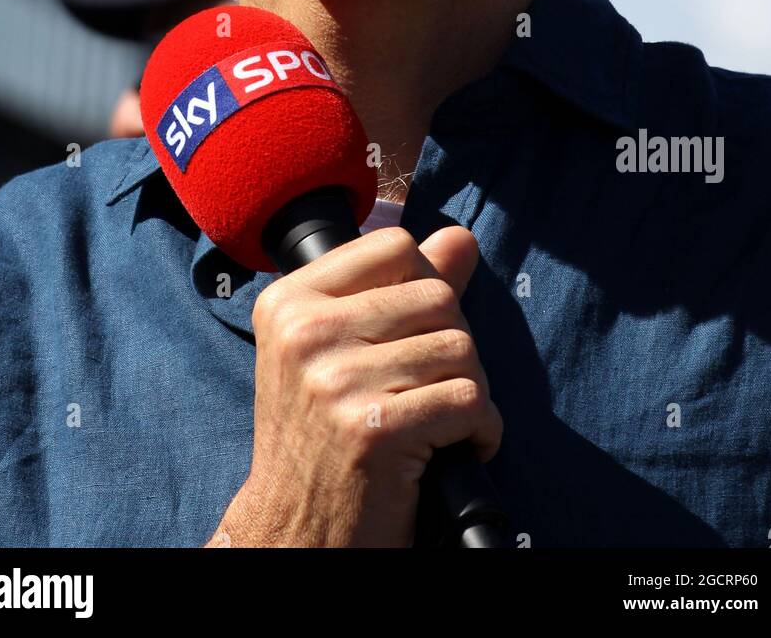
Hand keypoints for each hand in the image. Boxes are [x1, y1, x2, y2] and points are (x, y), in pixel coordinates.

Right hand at [206, 224, 501, 547]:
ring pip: (461, 348)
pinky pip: (471, 401)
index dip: (424, 285)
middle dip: (452, 344)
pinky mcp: (375, 430)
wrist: (293, 531)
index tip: (411, 332)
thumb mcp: (338, 351)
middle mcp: (306, 333)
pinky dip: (480, 431)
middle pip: (438, 297)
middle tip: (429, 387)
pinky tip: (451, 448)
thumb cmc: (320, 437)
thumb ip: (399, 289)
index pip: (395, 245)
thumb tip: (461, 239)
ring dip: (469, 390)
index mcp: (290, 302)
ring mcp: (337, 381)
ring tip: (438, 419)